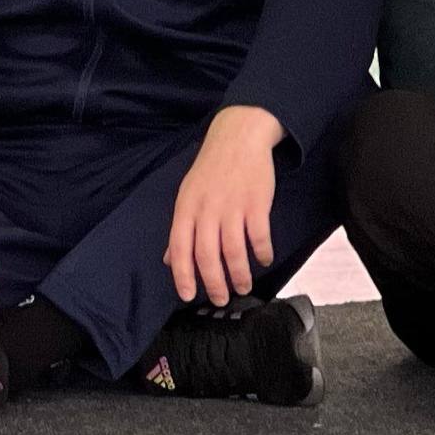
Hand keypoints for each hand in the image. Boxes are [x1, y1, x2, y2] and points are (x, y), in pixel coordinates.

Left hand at [165, 105, 281, 305]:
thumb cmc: (211, 169)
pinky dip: (262, 252)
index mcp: (186, 208)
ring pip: (234, 250)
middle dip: (214, 283)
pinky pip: (259, 235)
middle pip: (207, 255)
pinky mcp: (257, 202)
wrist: (238, 136)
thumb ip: (181, 228)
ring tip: (243, 286)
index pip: (179, 247)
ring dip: (240, 274)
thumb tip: (169, 260)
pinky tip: (264, 259)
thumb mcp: (188, 195)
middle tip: (222, 298)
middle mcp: (207, 209)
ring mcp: (232, 206)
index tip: (188, 296)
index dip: (182, 275)